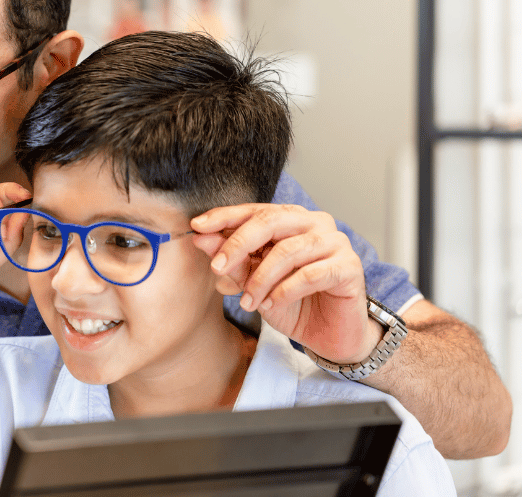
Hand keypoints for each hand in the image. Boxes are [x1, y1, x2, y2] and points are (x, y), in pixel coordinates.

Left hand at [190, 204, 380, 364]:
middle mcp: (315, 223)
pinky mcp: (349, 267)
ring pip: (287, 251)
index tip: (197, 227)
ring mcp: (335, 242)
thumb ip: (232, 259)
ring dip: (261, 278)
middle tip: (216, 267)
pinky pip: (309, 274)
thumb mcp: (253, 282)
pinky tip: (270, 304)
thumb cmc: (292, 303)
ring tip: (248, 302)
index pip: (254, 210)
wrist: (328, 336)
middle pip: (270, 222)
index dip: (224, 217)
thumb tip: (201, 238)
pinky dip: (284, 291)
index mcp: (291, 219)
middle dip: (237, 244)